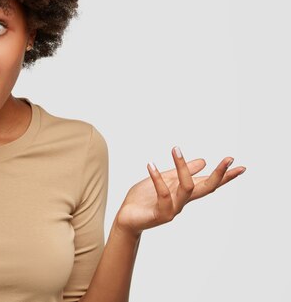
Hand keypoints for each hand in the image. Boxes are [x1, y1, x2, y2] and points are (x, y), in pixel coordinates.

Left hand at [115, 146, 245, 236]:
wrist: (127, 218)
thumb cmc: (144, 199)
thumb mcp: (164, 180)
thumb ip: (181, 172)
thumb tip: (203, 161)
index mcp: (184, 192)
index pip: (208, 183)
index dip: (225, 176)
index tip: (240, 166)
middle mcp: (182, 201)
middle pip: (206, 188)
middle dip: (219, 174)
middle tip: (229, 159)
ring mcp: (173, 208)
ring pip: (186, 188)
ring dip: (182, 167)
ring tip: (175, 149)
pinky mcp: (160, 214)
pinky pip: (163, 194)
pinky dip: (157, 178)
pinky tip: (151, 165)